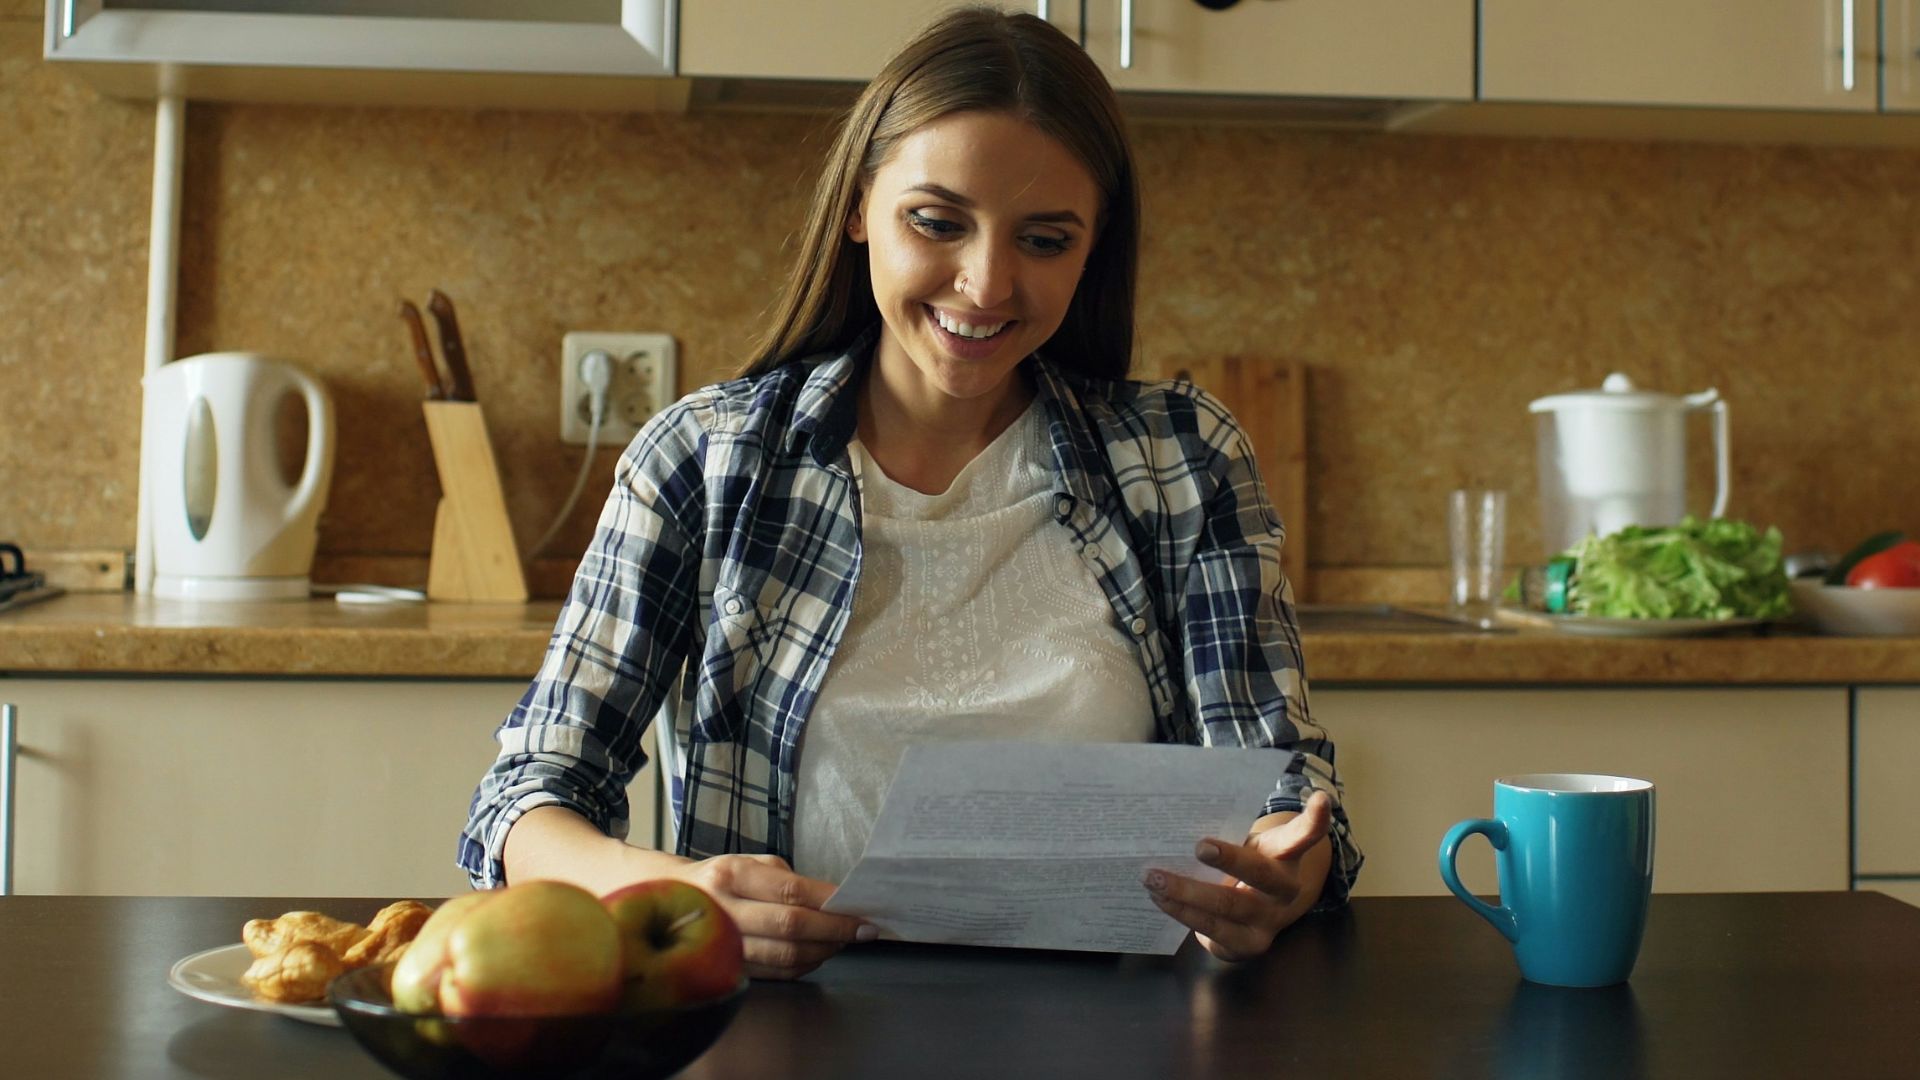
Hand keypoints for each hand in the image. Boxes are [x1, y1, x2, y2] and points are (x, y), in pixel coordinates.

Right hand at [676, 854, 875, 979]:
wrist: (665, 901)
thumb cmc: (720, 879)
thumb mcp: (748, 864)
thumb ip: (787, 879)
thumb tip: (832, 900)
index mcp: (731, 875)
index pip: (791, 891)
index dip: (830, 904)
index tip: (860, 909)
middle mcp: (723, 909)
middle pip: (790, 926)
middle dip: (834, 930)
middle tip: (863, 930)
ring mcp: (721, 945)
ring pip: (784, 955)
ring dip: (823, 951)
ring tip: (843, 942)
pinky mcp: (724, 969)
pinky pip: (774, 972)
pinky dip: (803, 965)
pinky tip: (817, 955)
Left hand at [1142, 790, 1334, 962]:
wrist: (1259, 915)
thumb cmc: (1246, 866)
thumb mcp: (1250, 845)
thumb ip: (1231, 833)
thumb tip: (1177, 820)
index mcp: (1285, 855)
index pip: (1301, 836)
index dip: (1313, 821)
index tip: (1321, 798)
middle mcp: (1283, 890)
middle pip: (1259, 873)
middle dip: (1229, 859)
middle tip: (1200, 845)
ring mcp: (1268, 922)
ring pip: (1227, 907)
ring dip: (1185, 892)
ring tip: (1153, 878)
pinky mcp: (1248, 945)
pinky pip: (1211, 930)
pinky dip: (1181, 912)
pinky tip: (1159, 900)